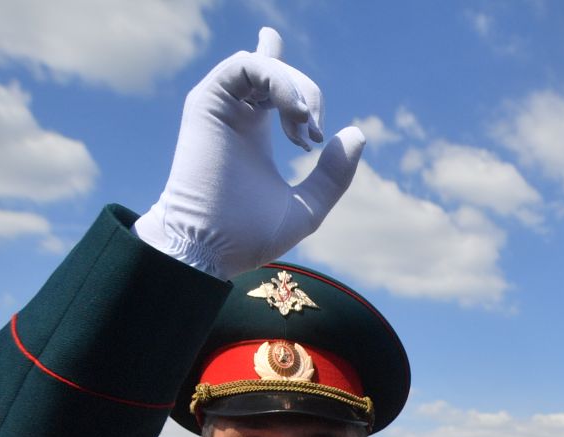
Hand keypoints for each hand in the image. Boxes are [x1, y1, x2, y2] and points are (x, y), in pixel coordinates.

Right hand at [133, 27, 364, 278]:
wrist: (211, 247)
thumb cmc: (251, 234)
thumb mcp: (308, 206)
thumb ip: (333, 175)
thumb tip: (357, 133)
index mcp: (256, 131)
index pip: (269, 81)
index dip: (280, 61)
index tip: (302, 97)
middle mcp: (238, 113)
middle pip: (281, 75)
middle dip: (309, 97)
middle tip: (314, 138)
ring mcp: (222, 106)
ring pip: (264, 64)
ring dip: (295, 89)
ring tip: (305, 126)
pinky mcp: (207, 103)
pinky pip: (245, 65)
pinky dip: (276, 79)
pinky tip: (294, 110)